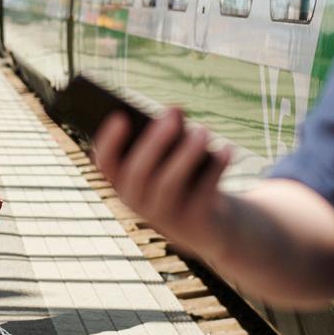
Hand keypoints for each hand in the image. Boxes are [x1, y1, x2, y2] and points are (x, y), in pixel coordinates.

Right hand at [93, 109, 231, 256]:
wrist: (206, 224)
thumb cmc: (182, 178)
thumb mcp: (172, 157)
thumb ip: (169, 131)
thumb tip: (175, 110)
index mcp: (123, 182)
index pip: (106, 164)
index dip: (109, 142)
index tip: (121, 117)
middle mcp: (137, 202)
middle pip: (138, 173)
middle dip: (155, 141)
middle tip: (173, 115)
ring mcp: (164, 216)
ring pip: (169, 183)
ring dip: (187, 153)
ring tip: (203, 131)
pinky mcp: (193, 222)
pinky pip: (202, 193)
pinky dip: (216, 168)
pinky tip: (227, 150)